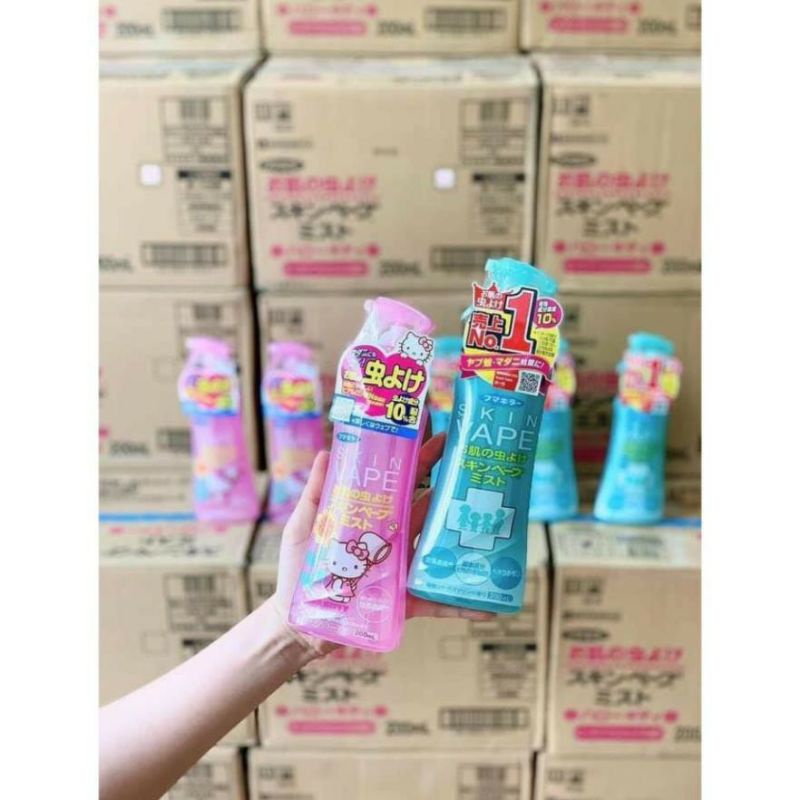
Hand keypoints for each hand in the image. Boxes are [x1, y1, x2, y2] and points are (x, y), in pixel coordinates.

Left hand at [272, 432, 492, 654]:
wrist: (297, 621)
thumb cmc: (298, 570)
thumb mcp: (304, 526)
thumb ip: (317, 492)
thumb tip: (327, 451)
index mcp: (375, 517)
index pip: (402, 481)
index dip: (419, 457)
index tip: (436, 432)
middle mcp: (396, 538)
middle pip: (429, 505)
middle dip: (450, 482)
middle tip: (472, 457)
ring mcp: (406, 568)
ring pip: (441, 546)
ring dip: (466, 534)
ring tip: (491, 516)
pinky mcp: (408, 602)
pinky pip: (440, 602)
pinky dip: (464, 605)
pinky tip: (490, 605)